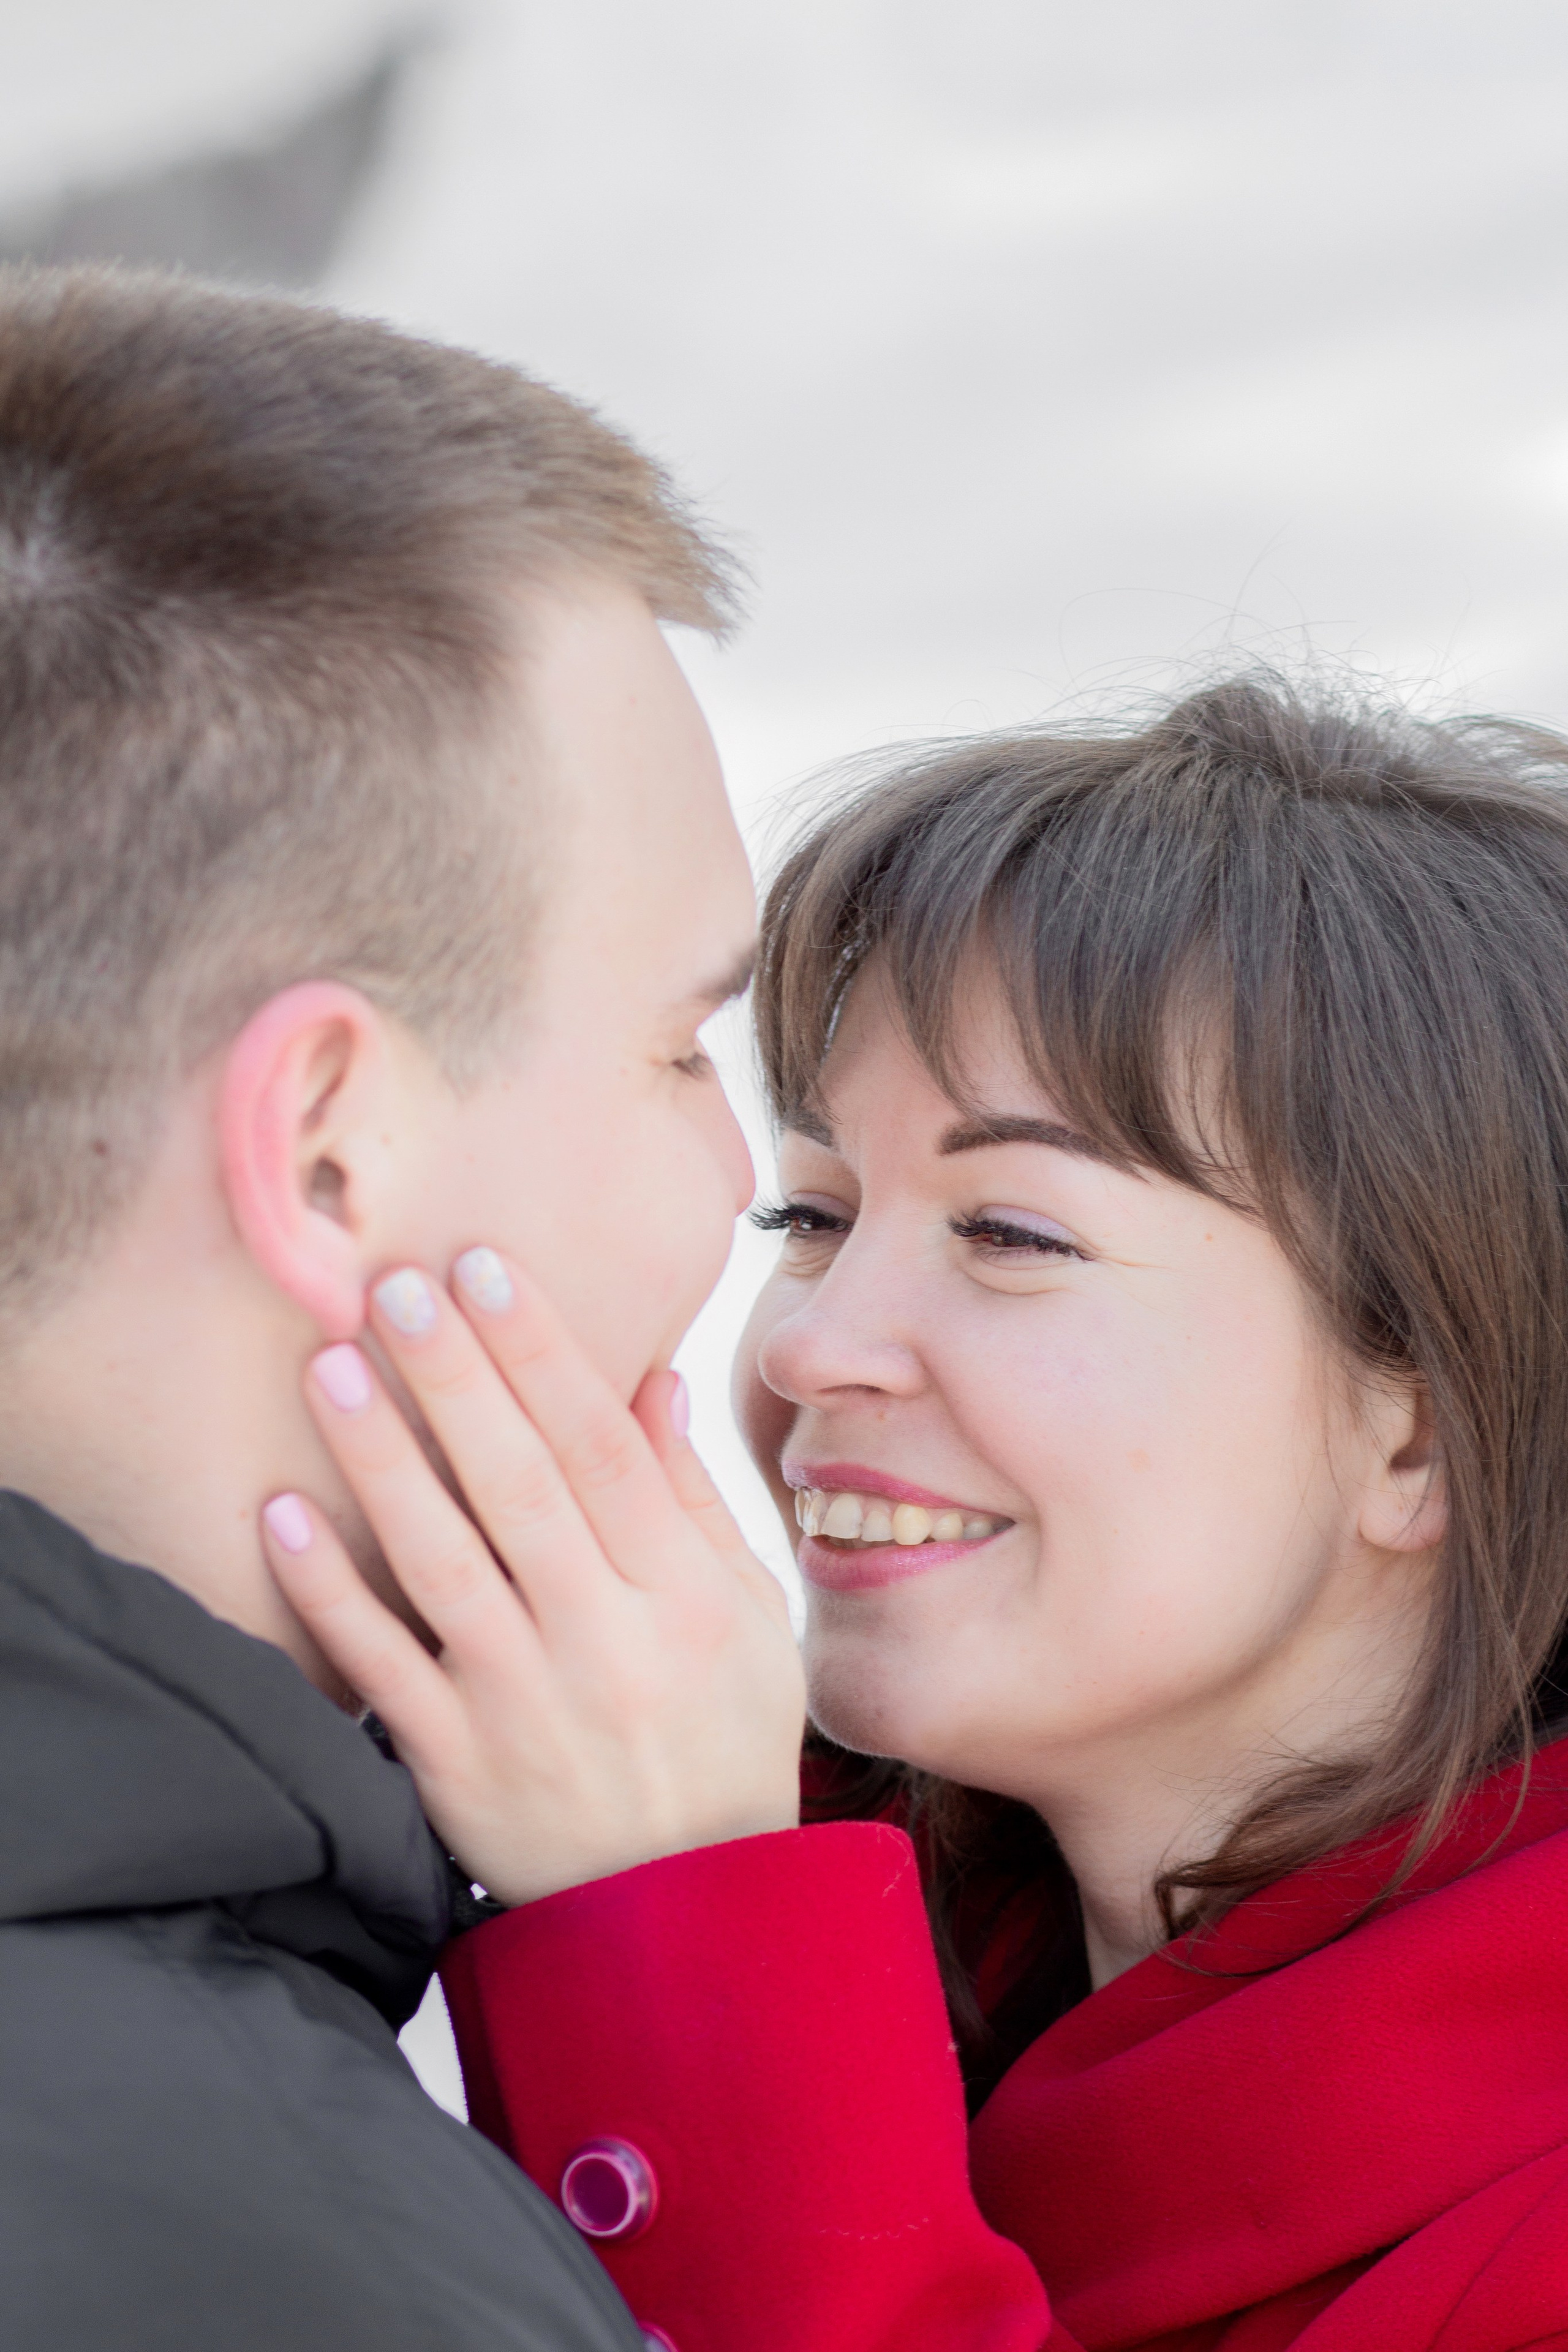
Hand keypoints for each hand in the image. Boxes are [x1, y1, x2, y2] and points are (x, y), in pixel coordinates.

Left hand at [259, 1247, 805, 1903]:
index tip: (488, 1269)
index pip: (603, 1451)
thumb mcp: (750, 1623)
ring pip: (442, 1564)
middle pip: (519, 1487)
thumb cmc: (723, 1744)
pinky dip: (329, 1594)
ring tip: (334, 1365)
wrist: (687, 1919)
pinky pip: (380, 1668)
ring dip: (381, 1461)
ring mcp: (524, 1707)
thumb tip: (649, 1380)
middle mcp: (606, 1644)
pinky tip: (283, 1515)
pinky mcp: (454, 1766)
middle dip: (455, 1378)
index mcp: (684, 1599)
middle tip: (395, 1284)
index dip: (543, 1354)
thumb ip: (693, 1502)